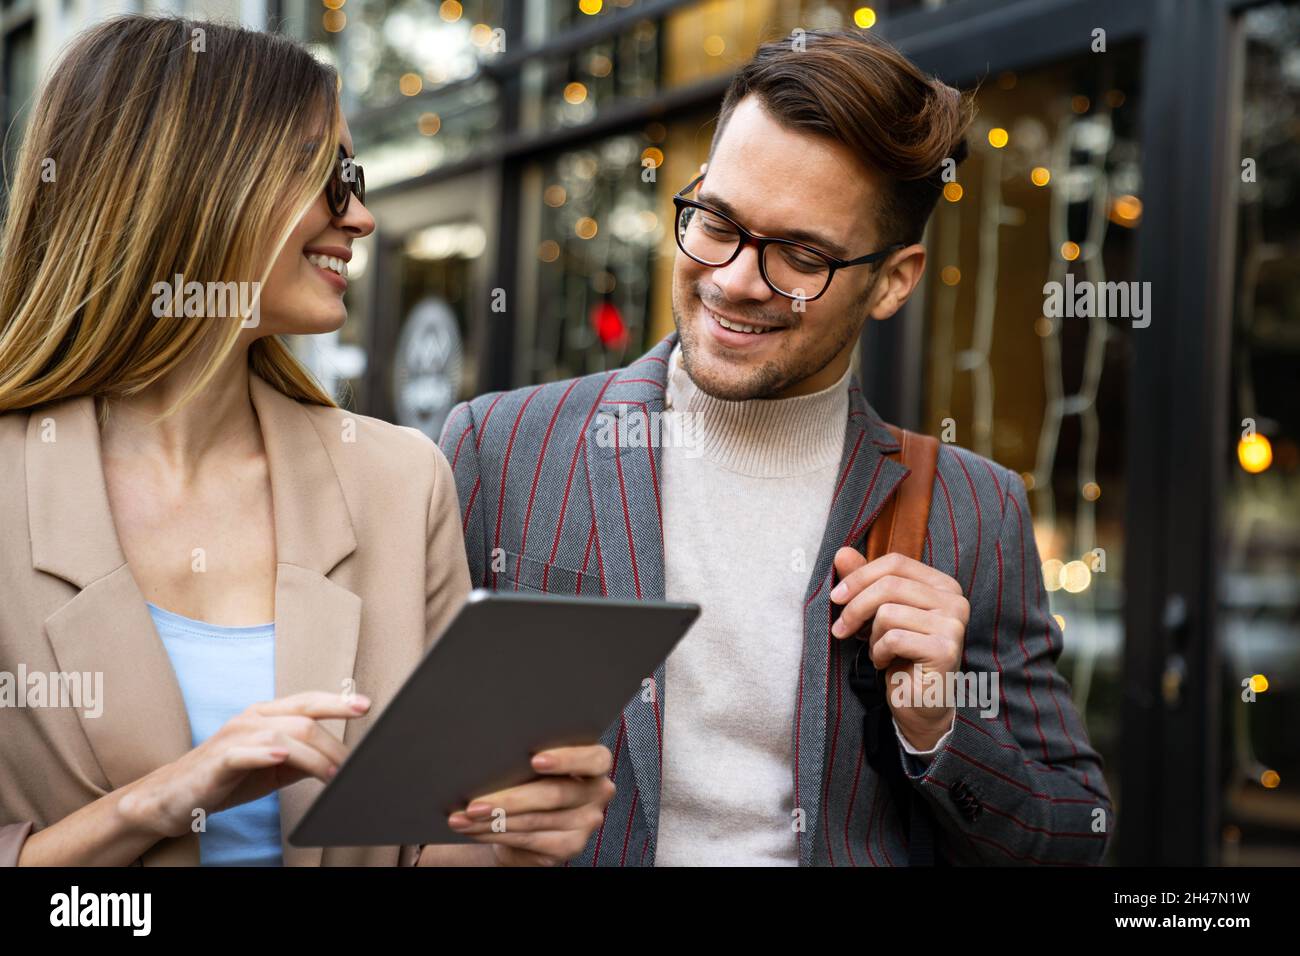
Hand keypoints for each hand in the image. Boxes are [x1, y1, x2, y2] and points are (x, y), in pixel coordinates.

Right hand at [118, 690, 370, 838]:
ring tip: (331, 775)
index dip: (337, 702)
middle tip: (351, 768)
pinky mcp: (218, 761)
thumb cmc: (227, 778)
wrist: (172, 798)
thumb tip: (341, 761)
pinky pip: (244, 752)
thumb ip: (303, 758)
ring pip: (283, 736)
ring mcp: (234, 737)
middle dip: (333, 745)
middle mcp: (251, 719)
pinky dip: (266, 753)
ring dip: (313, 757)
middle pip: (303, 722)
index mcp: (265, 715)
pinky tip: (282, 757)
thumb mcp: (273, 768)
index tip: (366, 706)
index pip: (307, 702)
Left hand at [446, 745, 615, 865]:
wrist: (530, 818)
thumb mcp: (535, 764)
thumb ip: (529, 758)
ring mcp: (586, 823)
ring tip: (466, 816)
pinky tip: (475, 829)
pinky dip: (496, 833)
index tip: (535, 760)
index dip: (566, 759)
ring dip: (494, 820)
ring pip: (536, 820)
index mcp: (596, 763)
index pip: (594, 758)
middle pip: (555, 794)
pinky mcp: (570, 846)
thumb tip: (491, 754)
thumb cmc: (532, 779)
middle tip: (476, 803)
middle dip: (510, 799)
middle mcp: (597, 792)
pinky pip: (529, 839)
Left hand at [830, 549, 968, 750]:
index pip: (895, 562)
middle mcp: (955, 600)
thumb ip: (864, 582)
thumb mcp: (878, 614)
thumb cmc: (900, 655)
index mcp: (943, 584)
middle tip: (841, 629)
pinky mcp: (945, 649)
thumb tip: (841, 552)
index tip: (835, 597)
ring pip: (887, 612)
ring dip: (871, 636)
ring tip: (877, 651)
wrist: (920, 703)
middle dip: (856, 607)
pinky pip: (893, 638)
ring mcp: (953, 625)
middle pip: (889, 584)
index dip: (860, 576)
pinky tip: (886, 663)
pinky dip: (879, 652)